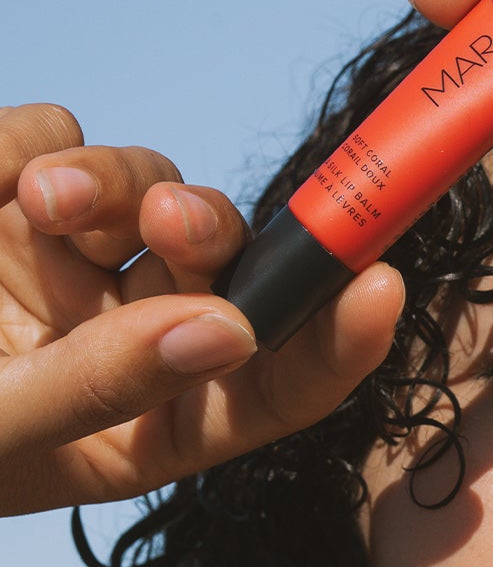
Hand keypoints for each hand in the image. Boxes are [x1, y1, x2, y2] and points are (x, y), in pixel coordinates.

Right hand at [0, 104, 403, 515]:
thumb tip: (228, 331)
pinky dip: (27, 148)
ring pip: (151, 191)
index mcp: (146, 427)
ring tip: (44, 198)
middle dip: (213, 234)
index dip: (338, 345)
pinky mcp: (13, 196)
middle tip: (171, 219)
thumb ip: (102, 385)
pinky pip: (56, 139)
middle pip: (226, 270)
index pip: (274, 391)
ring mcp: (73, 263)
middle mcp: (127, 339)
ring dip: (114, 182)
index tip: (381, 287)